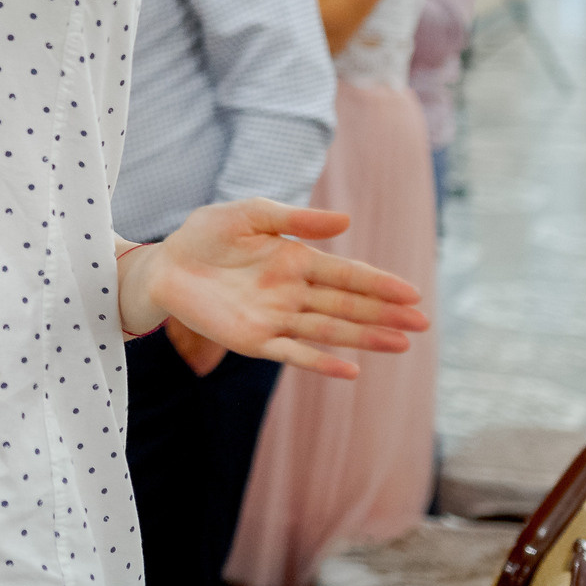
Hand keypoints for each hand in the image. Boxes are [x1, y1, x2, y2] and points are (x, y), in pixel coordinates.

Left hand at [133, 200, 429, 380]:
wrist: (163, 265)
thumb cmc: (205, 235)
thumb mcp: (250, 215)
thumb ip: (295, 219)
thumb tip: (346, 221)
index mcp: (296, 260)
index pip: (346, 274)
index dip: (379, 283)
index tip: (412, 293)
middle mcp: (293, 292)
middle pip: (346, 305)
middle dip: (384, 314)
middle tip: (422, 323)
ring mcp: (276, 318)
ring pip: (329, 330)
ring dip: (364, 338)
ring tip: (401, 345)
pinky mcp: (253, 340)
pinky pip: (293, 353)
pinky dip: (321, 363)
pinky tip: (351, 370)